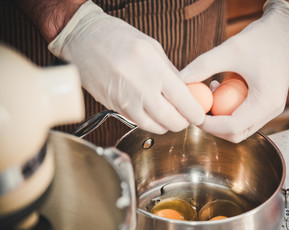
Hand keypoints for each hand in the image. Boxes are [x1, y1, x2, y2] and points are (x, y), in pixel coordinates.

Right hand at [48, 1, 204, 133]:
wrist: (83, 40)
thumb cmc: (118, 38)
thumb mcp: (152, 48)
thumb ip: (170, 73)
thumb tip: (186, 92)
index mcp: (154, 68)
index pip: (183, 100)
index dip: (195, 112)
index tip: (199, 115)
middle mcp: (140, 87)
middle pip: (171, 119)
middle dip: (183, 123)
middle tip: (187, 118)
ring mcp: (126, 100)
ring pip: (154, 126)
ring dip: (167, 126)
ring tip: (171, 117)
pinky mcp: (115, 107)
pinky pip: (138, 123)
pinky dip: (151, 123)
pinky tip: (154, 115)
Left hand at [180, 0, 288, 142]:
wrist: (283, 30)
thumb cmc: (260, 38)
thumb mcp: (229, 49)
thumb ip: (203, 66)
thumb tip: (180, 80)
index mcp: (266, 102)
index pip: (233, 128)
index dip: (208, 125)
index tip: (192, 113)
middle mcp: (271, 110)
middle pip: (236, 133)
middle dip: (213, 125)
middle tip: (198, 107)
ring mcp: (270, 109)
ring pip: (239, 127)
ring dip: (220, 116)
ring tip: (211, 91)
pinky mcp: (266, 103)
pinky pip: (244, 116)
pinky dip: (228, 109)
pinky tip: (220, 87)